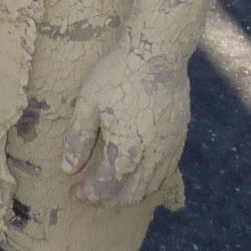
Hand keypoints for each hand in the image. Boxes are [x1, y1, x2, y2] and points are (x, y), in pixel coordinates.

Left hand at [60, 45, 189, 204]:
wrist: (158, 51)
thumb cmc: (119, 73)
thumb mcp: (88, 103)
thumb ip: (78, 139)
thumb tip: (69, 169)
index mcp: (127, 151)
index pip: (107, 188)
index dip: (90, 194)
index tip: (74, 191)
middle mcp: (153, 157)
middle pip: (132, 194)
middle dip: (110, 199)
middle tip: (92, 193)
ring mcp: (170, 148)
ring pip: (152, 186)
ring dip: (131, 192)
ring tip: (112, 185)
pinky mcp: (180, 137)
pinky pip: (166, 171)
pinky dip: (149, 179)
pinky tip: (137, 170)